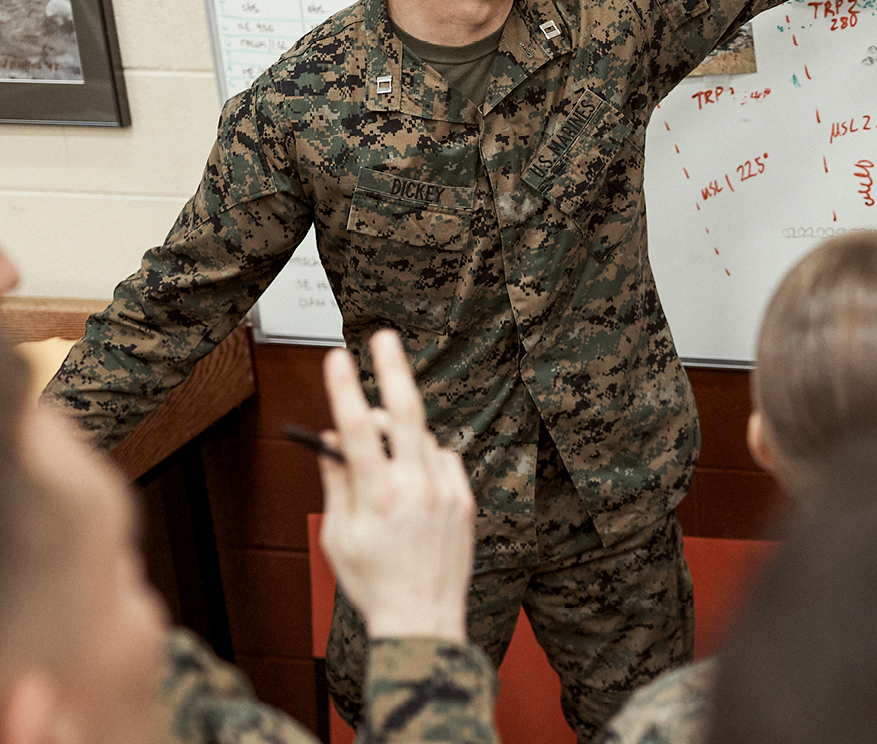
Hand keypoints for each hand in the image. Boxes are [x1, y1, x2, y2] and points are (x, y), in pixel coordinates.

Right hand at [318, 330, 474, 641]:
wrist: (422, 618)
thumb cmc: (372, 582)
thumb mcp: (337, 535)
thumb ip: (337, 483)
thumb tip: (331, 443)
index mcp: (377, 496)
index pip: (357, 430)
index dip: (345, 389)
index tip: (337, 358)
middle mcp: (415, 487)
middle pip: (405, 413)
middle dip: (393, 370)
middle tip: (385, 338)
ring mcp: (445, 491)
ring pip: (422, 440)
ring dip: (401, 439)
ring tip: (385, 471)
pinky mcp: (465, 499)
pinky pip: (443, 461)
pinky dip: (425, 462)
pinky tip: (413, 486)